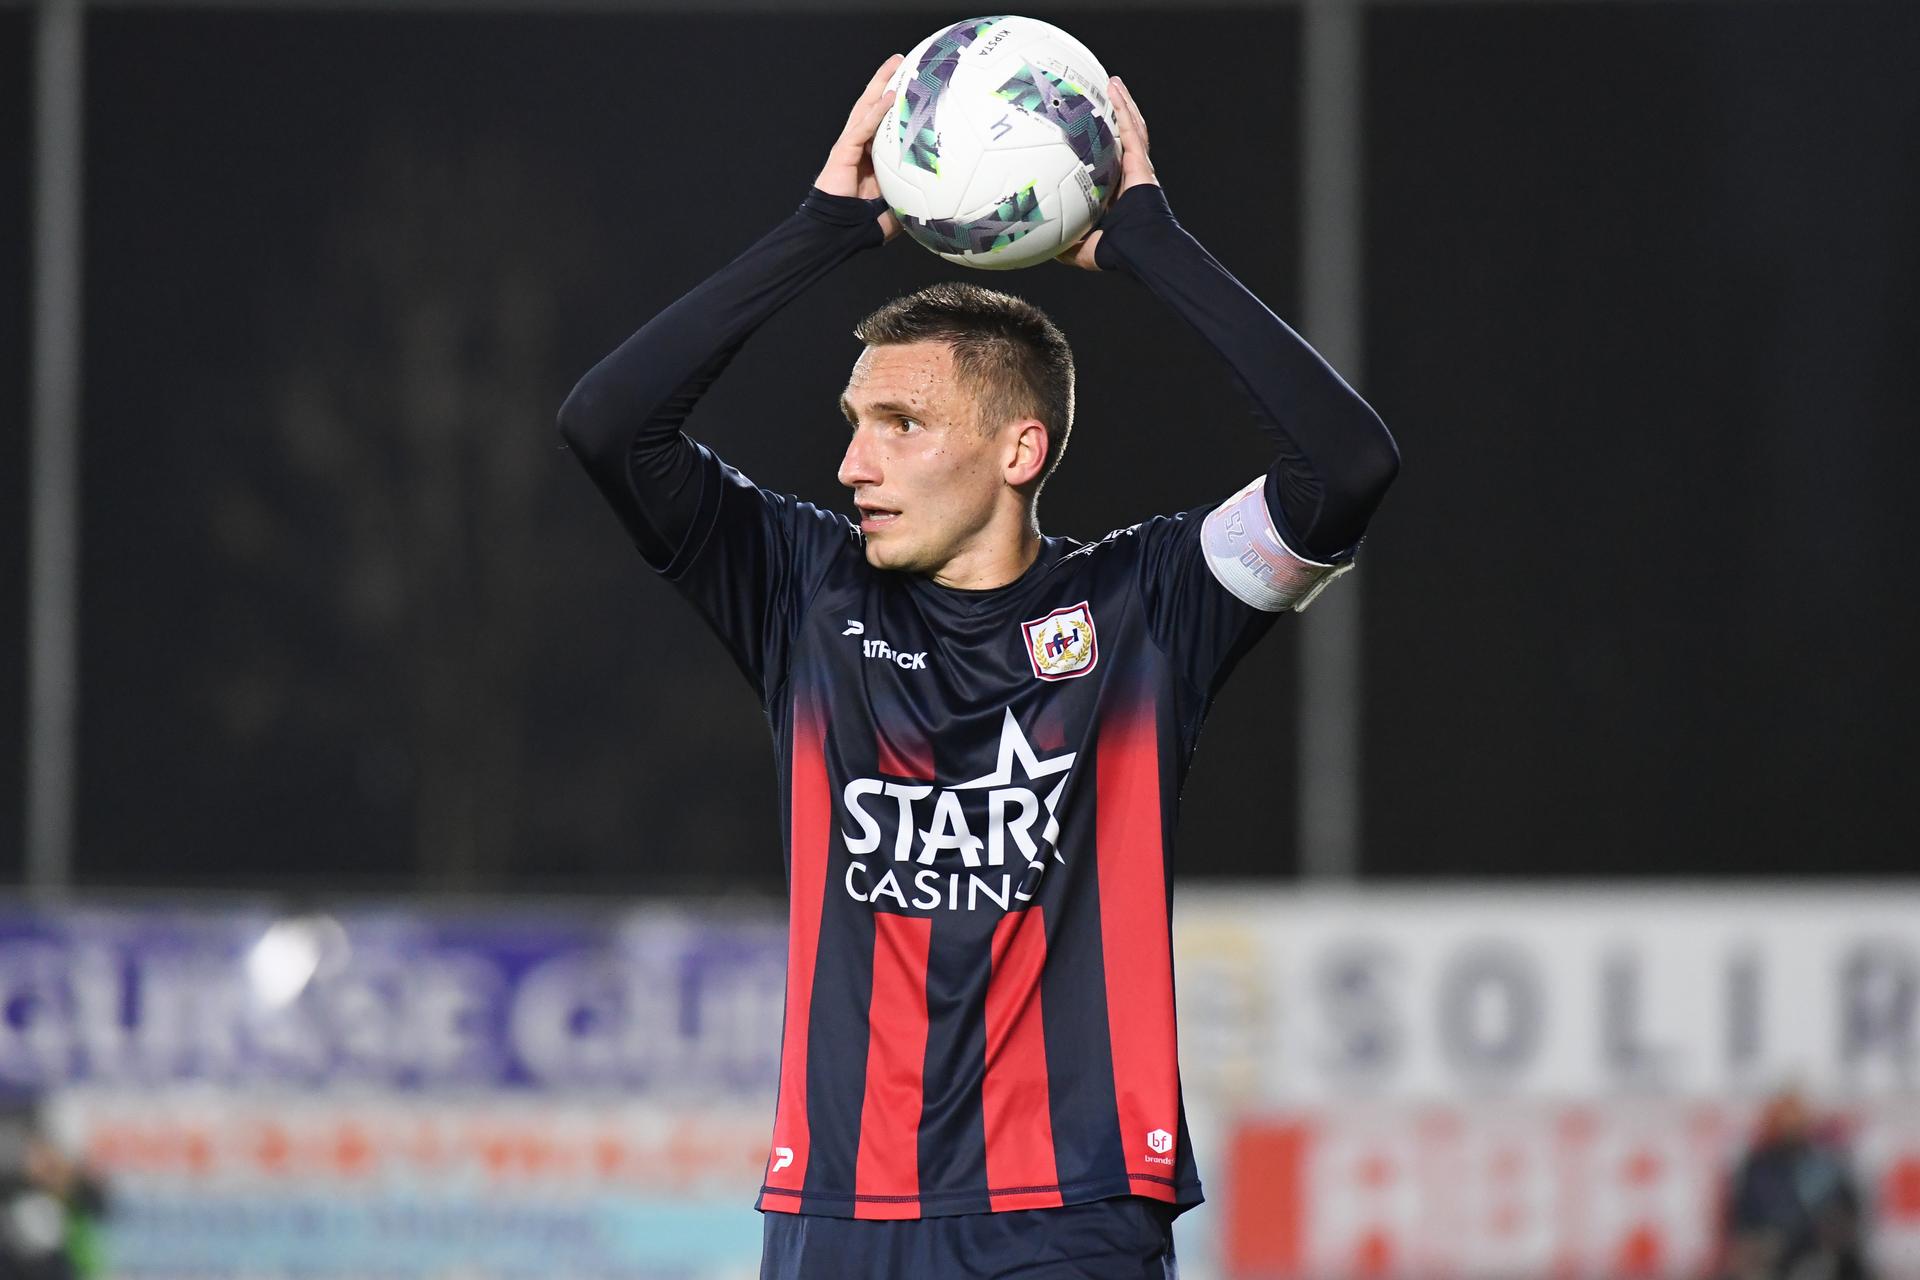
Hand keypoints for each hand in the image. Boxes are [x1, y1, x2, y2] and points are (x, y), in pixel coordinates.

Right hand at [815, 54, 905, 241]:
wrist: (836, 232)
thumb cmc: (862, 224)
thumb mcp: (897, 210)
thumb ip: (914, 202)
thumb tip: (942, 205)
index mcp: (872, 156)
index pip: (886, 123)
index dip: (897, 105)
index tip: (914, 89)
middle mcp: (861, 146)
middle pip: (874, 106)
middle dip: (886, 82)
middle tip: (902, 62)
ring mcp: (850, 146)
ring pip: (866, 108)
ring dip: (880, 85)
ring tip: (894, 65)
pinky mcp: (843, 151)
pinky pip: (863, 127)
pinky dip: (876, 111)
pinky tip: (890, 96)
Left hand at [1056, 74, 1156, 270]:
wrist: (1137, 248)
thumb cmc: (1115, 252)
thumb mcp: (1080, 248)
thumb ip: (1063, 243)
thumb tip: (1038, 244)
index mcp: (1116, 191)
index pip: (1107, 162)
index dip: (1101, 146)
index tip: (1088, 133)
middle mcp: (1128, 175)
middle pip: (1122, 138)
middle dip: (1115, 116)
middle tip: (1102, 96)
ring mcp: (1137, 167)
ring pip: (1131, 127)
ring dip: (1122, 103)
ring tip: (1112, 83)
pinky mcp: (1141, 162)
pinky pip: (1132, 128)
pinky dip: (1124, 106)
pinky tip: (1115, 88)